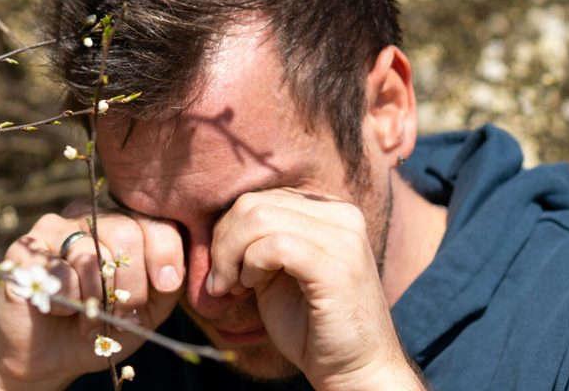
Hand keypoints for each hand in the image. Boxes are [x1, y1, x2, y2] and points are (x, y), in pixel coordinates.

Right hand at [0, 207, 184, 389]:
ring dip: (98, 301)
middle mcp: (88, 216)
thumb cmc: (105, 326)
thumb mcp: (148, 309)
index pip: (155, 221)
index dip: (165, 255)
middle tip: (122, 313)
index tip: (165, 287)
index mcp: (123, 222)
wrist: (52, 356)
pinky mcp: (25, 249)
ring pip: (91, 255)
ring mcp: (53, 228)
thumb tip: (169, 275)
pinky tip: (61, 309)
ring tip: (90, 320)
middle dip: (132, 284)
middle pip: (125, 232)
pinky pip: (60, 273)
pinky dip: (69, 302)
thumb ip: (167, 284)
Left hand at [206, 189, 421, 390]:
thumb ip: (256, 240)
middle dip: (222, 242)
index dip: (228, 230)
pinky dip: (249, 265)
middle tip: (220, 281)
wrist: (354, 371)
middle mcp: (342, 216)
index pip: (260, 197)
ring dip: (230, 255)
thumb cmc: (310, 326)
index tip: (224, 268)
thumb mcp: (276, 271)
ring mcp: (344, 239)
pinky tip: (250, 287)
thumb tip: (214, 222)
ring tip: (232, 286)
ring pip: (259, 219)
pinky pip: (275, 246)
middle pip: (255, 204)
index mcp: (329, 211)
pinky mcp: (337, 266)